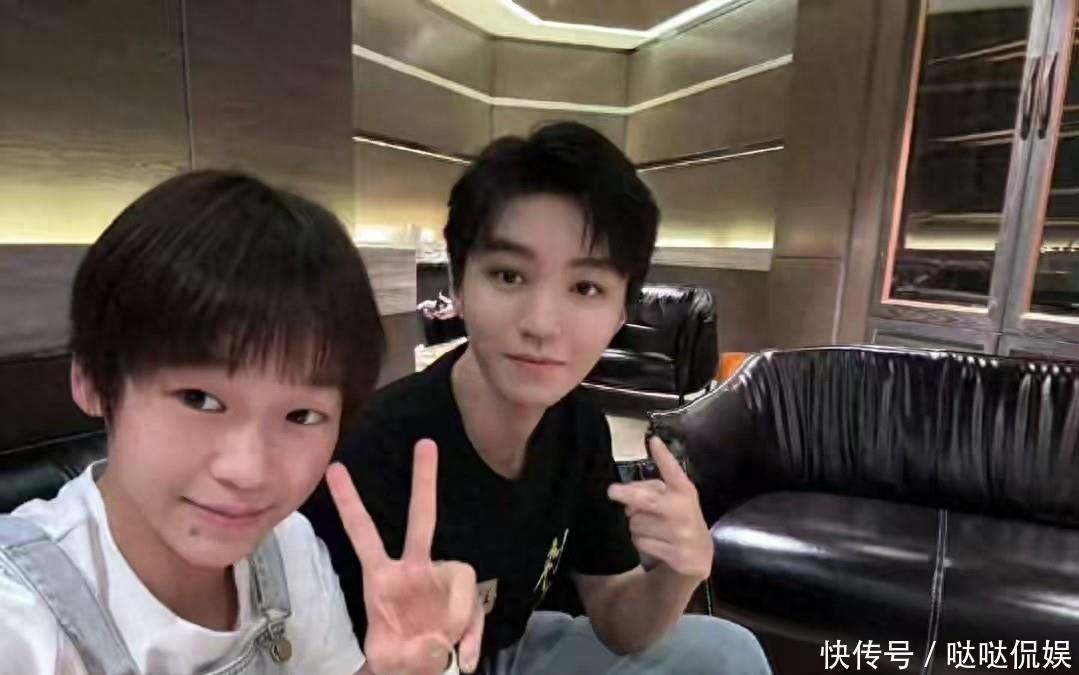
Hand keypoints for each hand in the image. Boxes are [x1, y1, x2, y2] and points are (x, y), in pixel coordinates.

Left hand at [327, 439, 483, 673]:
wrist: (421, 672)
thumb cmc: (397, 658)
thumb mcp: (385, 661)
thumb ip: (406, 655)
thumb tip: (436, 652)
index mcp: (381, 578)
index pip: (363, 534)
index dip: (351, 503)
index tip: (334, 469)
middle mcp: (412, 570)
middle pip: (421, 518)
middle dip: (424, 480)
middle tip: (425, 443)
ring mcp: (440, 581)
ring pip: (461, 576)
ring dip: (460, 612)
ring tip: (448, 644)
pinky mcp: (464, 599)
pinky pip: (473, 610)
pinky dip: (471, 635)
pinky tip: (463, 655)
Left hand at [607, 436, 712, 580]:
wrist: (699, 554)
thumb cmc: (678, 519)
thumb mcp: (673, 499)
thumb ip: (652, 490)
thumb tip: (625, 493)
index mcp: (684, 490)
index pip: (673, 471)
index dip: (663, 456)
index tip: (653, 440)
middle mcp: (683, 509)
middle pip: (647, 500)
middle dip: (627, 494)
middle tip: (612, 491)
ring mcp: (680, 532)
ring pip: (637, 523)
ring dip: (634, 525)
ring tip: (647, 527)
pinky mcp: (675, 552)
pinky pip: (641, 542)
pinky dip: (639, 541)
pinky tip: (651, 543)